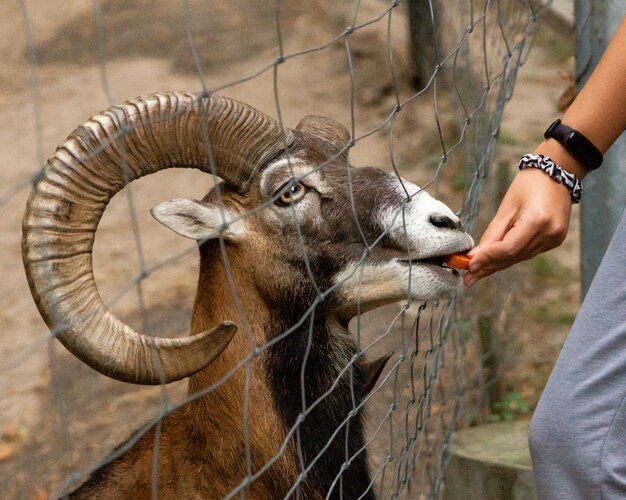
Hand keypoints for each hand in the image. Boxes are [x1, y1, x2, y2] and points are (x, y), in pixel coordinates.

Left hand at [464, 168, 571, 286]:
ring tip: (476, 273)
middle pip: (513, 257)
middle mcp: (549, 233)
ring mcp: (554, 239)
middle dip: (489, 267)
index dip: (488, 258)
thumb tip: (476, 255)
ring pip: (519, 258)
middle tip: (468, 278)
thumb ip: (492, 233)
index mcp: (538, 221)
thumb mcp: (507, 206)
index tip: (469, 265)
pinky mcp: (554, 241)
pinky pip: (527, 253)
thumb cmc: (529, 185)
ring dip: (497, 265)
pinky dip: (510, 257)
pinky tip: (494, 262)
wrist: (557, 174)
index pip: (508, 248)